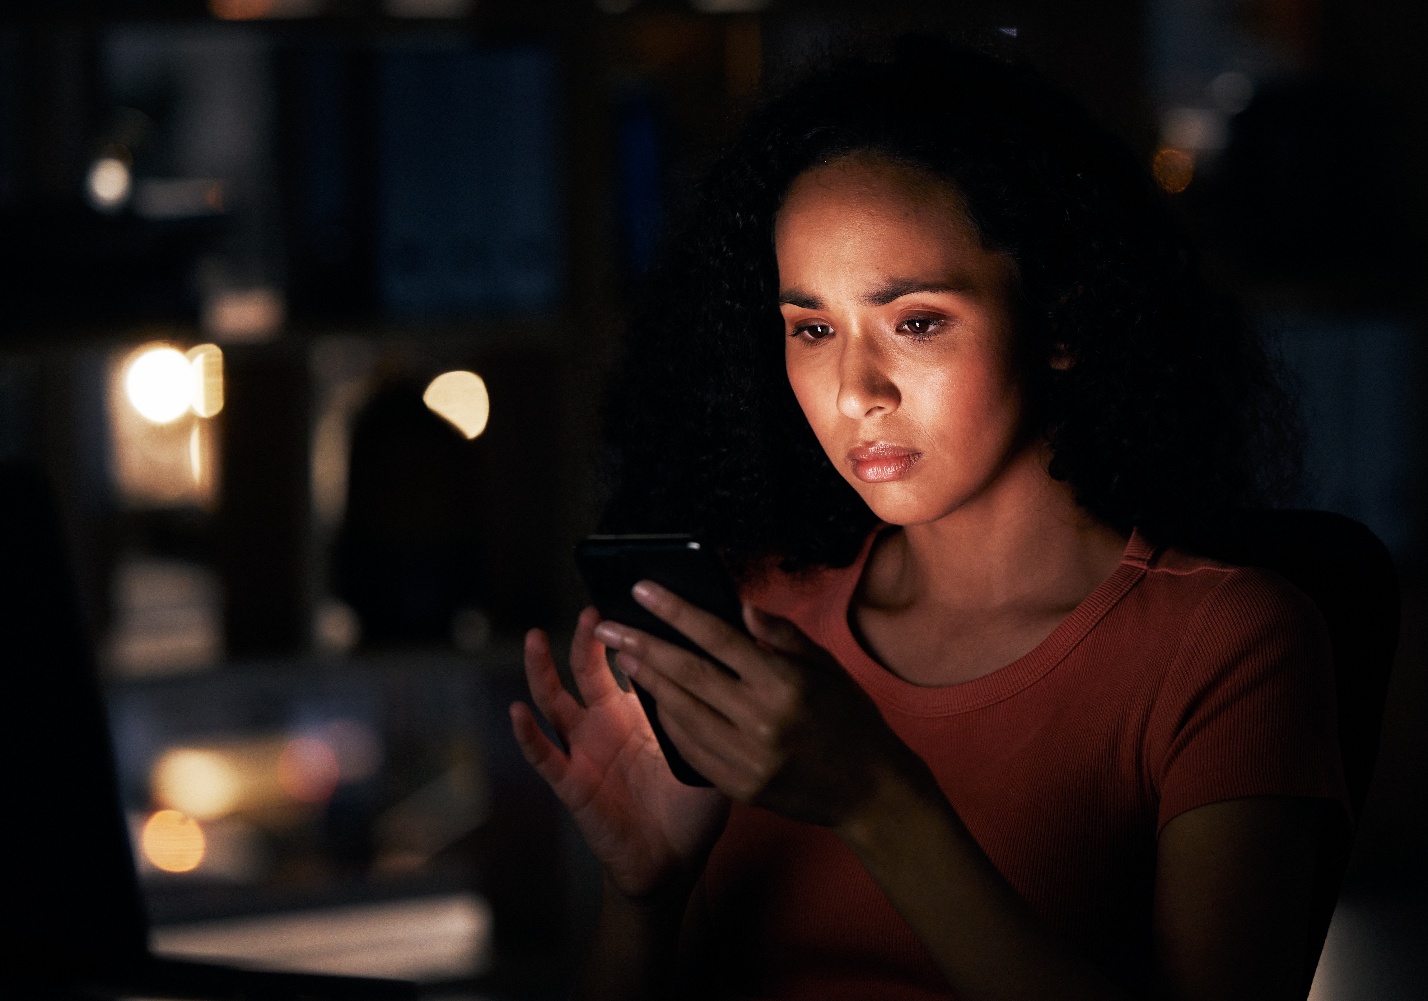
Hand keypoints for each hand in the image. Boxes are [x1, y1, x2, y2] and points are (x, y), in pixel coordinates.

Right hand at [510, 607, 728, 899]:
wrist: (672, 863)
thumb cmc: (692, 809)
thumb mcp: (712, 753)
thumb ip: (718, 714)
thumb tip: (745, 674)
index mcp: (638, 714)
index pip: (627, 663)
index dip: (627, 634)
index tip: (633, 600)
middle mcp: (605, 725)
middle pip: (586, 671)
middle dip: (586, 640)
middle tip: (592, 611)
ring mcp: (584, 751)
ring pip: (554, 702)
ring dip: (541, 670)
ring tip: (536, 638)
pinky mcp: (572, 783)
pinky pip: (545, 756)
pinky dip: (528, 734)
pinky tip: (518, 711)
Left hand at [594, 582, 925, 829]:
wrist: (870, 792)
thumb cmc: (850, 720)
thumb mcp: (828, 668)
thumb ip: (782, 635)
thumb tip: (739, 606)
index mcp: (784, 683)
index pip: (718, 637)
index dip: (676, 611)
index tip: (642, 589)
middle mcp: (762, 720)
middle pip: (688, 674)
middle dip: (642, 644)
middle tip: (608, 625)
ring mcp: (749, 758)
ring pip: (682, 712)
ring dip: (648, 682)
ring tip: (624, 656)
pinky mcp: (740, 787)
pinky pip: (691, 749)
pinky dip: (669, 722)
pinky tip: (653, 699)